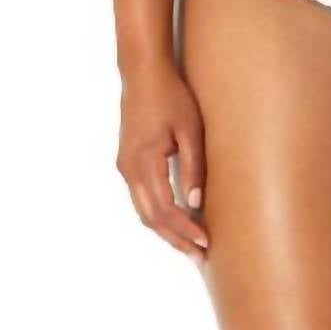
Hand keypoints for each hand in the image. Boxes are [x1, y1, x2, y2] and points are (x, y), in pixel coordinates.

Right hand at [116, 62, 209, 261]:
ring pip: (143, 211)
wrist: (143, 74)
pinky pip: (140, 199)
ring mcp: (125, 167)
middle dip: (175, 239)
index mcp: (144, 161)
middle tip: (199, 256)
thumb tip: (196, 202)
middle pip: (150, 218)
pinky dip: (157, 216)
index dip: (184, 229)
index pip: (164, 209)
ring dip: (165, 231)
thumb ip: (193, 167)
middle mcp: (129, 169)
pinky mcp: (127, 163)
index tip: (205, 242)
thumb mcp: (190, 130)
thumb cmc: (170, 97)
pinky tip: (176, 222)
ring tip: (190, 245)